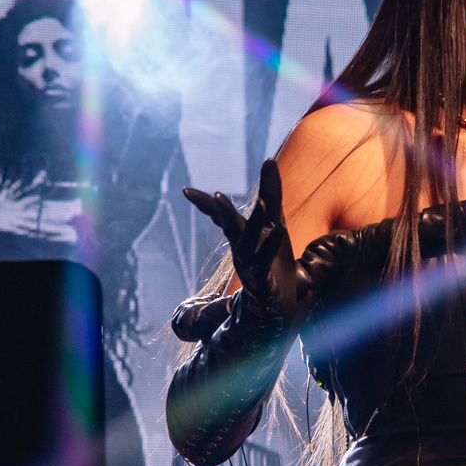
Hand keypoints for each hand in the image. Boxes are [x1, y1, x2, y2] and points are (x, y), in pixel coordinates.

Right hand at [183, 160, 301, 330]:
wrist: (277, 305)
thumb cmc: (273, 260)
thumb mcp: (274, 222)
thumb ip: (271, 193)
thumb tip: (268, 160)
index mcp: (241, 236)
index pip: (221, 217)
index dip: (204, 205)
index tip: (186, 191)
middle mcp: (241, 250)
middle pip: (232, 227)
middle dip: (224, 212)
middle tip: (214, 196)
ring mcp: (250, 266)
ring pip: (249, 244)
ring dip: (253, 224)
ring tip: (261, 203)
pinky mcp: (264, 282)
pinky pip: (267, 262)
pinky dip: (271, 247)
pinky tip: (280, 230)